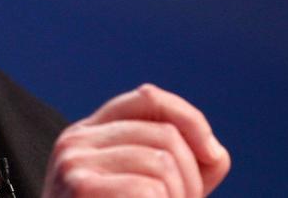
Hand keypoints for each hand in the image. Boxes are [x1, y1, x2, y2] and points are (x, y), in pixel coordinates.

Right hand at [41, 83, 230, 196]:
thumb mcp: (143, 190)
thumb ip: (177, 165)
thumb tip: (213, 153)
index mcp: (91, 133)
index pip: (148, 98)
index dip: (190, 120)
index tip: (212, 156)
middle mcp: (77, 139)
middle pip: (165, 134)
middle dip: (191, 178)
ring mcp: (73, 162)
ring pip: (161, 163)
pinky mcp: (79, 187)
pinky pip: (147, 189)